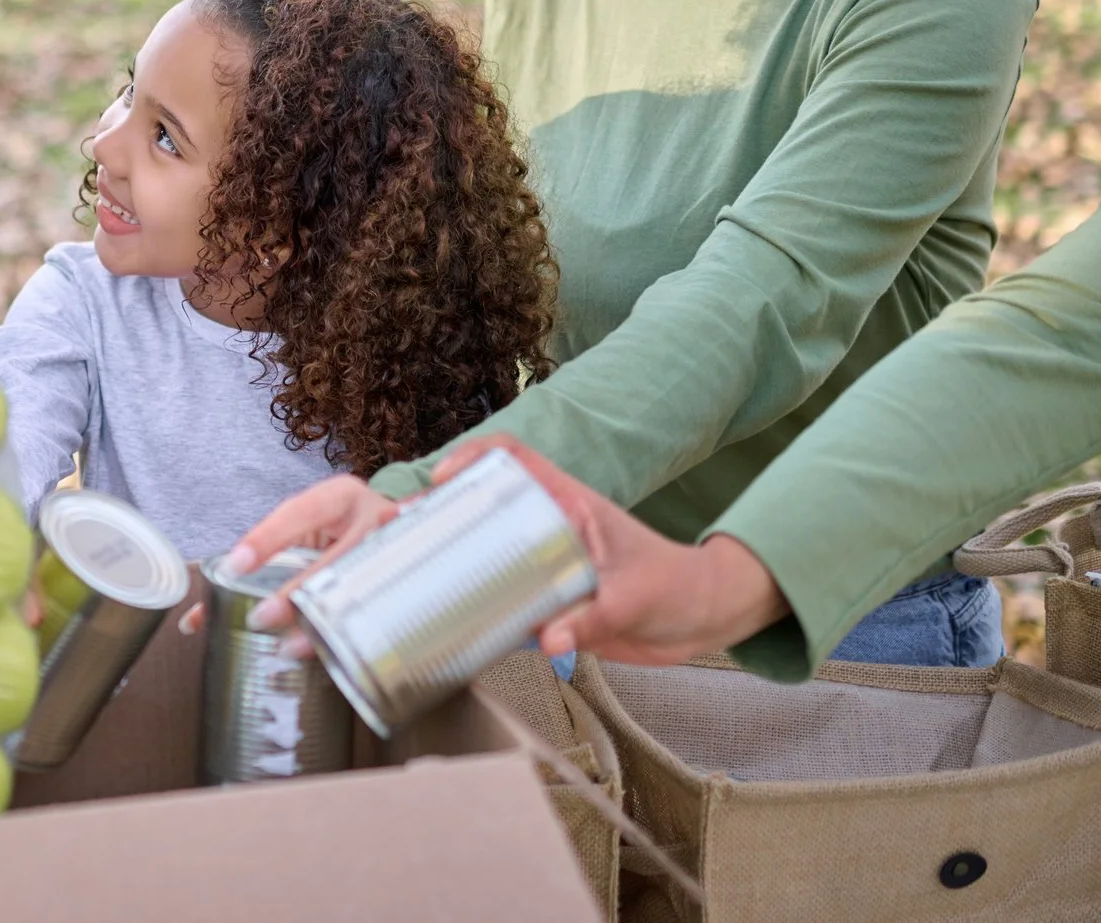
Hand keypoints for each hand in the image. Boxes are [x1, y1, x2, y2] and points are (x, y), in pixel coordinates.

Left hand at [177, 474, 405, 635]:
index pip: (299, 512)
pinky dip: (348, 634)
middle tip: (262, 618)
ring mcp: (397, 551)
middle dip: (297, 591)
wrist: (401, 527)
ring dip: (322, 620)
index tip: (236, 566)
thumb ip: (267, 557)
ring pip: (358, 587)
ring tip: (290, 647)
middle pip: (333, 556)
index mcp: (339, 496)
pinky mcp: (407, 582)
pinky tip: (325, 652)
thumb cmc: (341, 529)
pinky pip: (376, 611)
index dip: (267, 538)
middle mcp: (372, 516)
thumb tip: (200, 615)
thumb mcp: (311, 527)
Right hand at [428, 439, 789, 663]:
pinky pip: (503, 604)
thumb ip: (593, 617)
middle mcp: (548, 529)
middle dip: (436, 513)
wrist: (704, 620)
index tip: (440, 481)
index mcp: (569, 504)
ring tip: (402, 574)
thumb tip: (549, 641)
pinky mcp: (550, 605)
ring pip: (485, 556)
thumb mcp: (636, 598)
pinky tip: (446, 628)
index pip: (515, 459)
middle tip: (396, 530)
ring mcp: (546, 567)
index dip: (473, 458)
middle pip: (482, 506)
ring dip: (446, 562)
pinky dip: (474, 613)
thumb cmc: (677, 588)